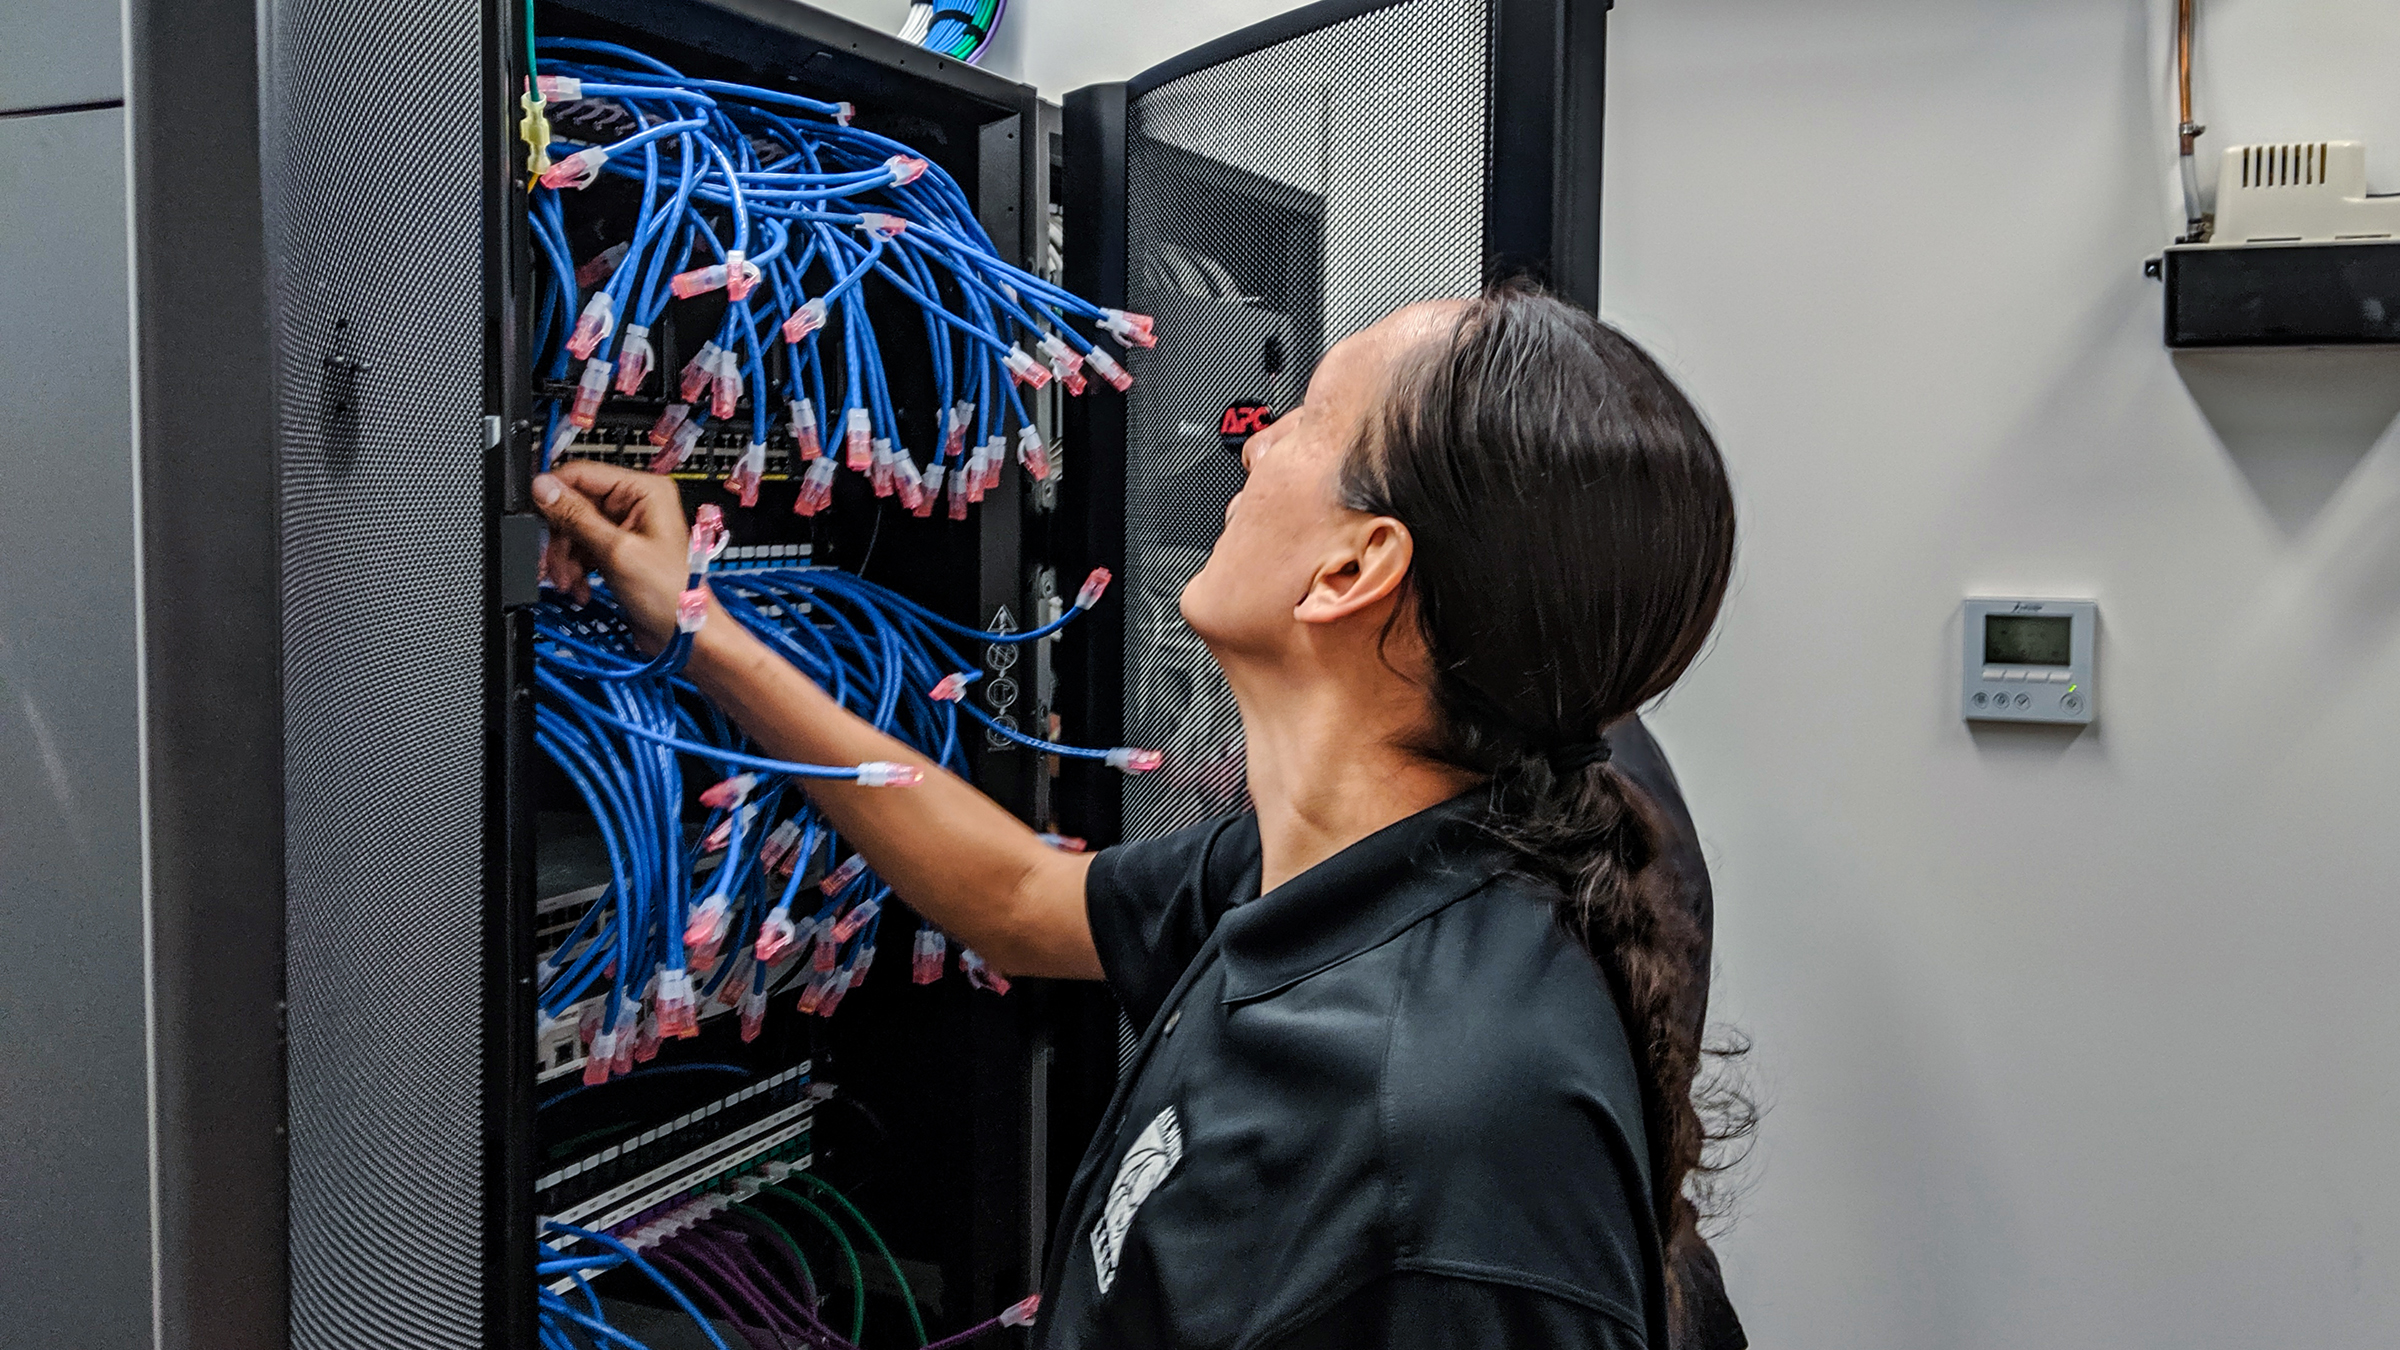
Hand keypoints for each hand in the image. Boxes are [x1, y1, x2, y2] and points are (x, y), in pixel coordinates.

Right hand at [532, 461, 696, 650]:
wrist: (682, 635)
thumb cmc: (671, 595)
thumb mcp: (617, 551)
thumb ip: (577, 517)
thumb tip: (545, 487)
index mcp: (644, 490)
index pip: (583, 474)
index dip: (554, 495)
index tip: (534, 514)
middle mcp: (634, 503)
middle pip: (573, 505)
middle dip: (560, 539)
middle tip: (553, 562)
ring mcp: (624, 528)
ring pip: (572, 531)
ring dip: (565, 559)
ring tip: (568, 583)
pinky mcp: (616, 550)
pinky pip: (581, 550)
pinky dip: (575, 569)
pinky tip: (579, 588)